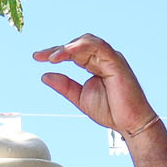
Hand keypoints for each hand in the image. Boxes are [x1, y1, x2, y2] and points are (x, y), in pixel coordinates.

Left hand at [34, 34, 157, 136]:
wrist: (129, 124)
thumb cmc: (111, 111)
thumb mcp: (80, 97)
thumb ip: (64, 86)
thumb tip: (45, 75)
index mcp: (96, 64)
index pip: (73, 53)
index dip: (55, 53)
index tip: (37, 58)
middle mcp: (104, 58)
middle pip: (78, 44)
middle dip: (58, 49)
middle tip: (41, 56)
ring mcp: (111, 58)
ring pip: (87, 41)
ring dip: (68, 47)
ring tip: (52, 57)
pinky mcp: (116, 62)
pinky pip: (99, 47)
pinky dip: (81, 46)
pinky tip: (67, 53)